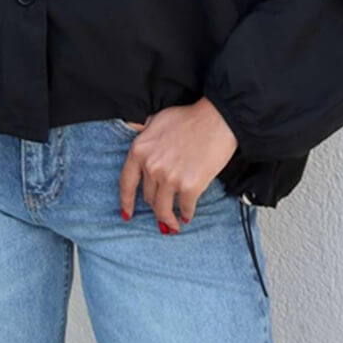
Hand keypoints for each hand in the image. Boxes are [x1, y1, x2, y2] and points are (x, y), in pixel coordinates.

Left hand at [118, 97, 238, 232]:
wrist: (216, 119)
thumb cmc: (189, 118)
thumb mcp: (156, 120)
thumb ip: (144, 133)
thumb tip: (138, 137)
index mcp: (139, 150)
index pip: (126, 183)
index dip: (126, 202)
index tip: (127, 214)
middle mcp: (151, 166)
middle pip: (148, 197)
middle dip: (155, 205)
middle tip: (163, 210)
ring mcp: (169, 178)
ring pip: (163, 209)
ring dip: (168, 219)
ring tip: (173, 224)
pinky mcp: (189, 187)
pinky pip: (185, 208)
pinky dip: (186, 214)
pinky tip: (187, 216)